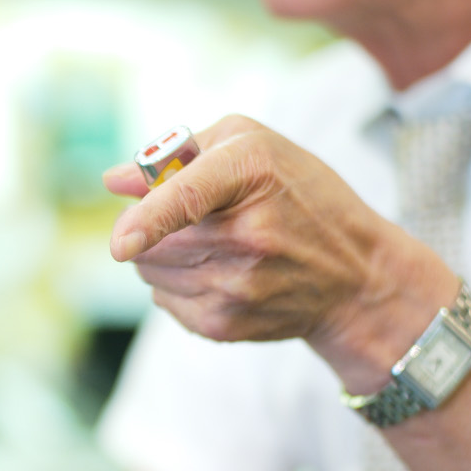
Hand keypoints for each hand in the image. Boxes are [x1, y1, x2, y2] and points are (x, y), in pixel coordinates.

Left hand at [103, 116, 456, 391]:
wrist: (357, 277)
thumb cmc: (301, 196)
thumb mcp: (255, 147)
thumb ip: (179, 154)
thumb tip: (113, 182)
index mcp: (253, 171)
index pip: (189, 198)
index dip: (148, 219)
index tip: (119, 242)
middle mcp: (248, 232)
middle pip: (152, 238)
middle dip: (148, 227)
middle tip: (185, 219)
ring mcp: (238, 285)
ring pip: (149, 270)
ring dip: (159, 255)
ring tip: (209, 245)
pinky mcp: (226, 323)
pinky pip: (164, 300)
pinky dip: (175, 285)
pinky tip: (218, 274)